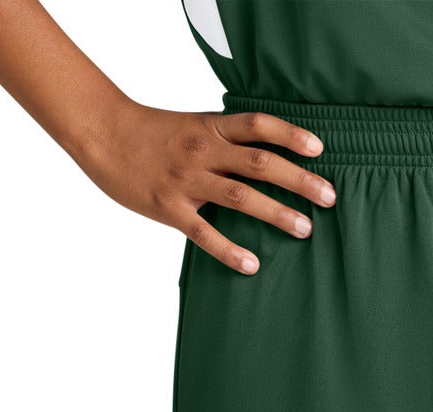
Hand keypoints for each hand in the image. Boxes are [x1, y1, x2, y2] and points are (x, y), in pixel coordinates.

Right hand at [80, 102, 336, 273]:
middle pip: (259, 163)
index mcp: (211, 127)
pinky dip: (229, 250)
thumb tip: (262, 157)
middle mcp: (203, 150)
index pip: (258, 125)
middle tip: (329, 197)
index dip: (290, 135)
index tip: (320, 149)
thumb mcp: (192, 125)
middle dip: (299, 180)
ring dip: (276, 213)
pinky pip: (204, 233)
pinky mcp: (169, 207)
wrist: (102, 134)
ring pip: (240, 196)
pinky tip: (252, 265)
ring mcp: (187, 179)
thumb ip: (224, 140)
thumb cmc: (151, 134)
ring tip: (305, 229)